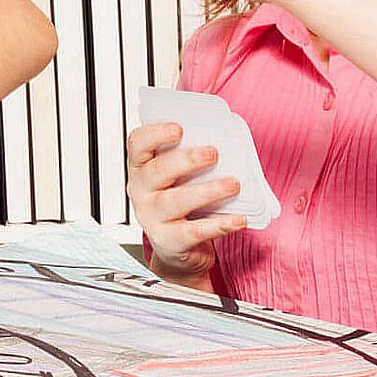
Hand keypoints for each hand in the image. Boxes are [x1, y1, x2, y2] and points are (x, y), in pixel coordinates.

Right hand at [126, 120, 245, 289]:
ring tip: (233, 184)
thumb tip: (228, 143)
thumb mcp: (179, 179)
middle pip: (156, 171)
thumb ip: (192, 162)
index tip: (179, 128)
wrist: (177, 248)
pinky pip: (193, 232)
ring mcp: (152, 218)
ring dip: (207, 191)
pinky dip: (219, 225)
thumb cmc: (182, 204)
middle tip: (213, 153)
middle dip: (185, 160)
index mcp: (142, 169)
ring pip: (175, 201)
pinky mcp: (169, 241)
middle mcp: (140, 192)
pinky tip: (238, 219)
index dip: (155, 134)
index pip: (137, 144)